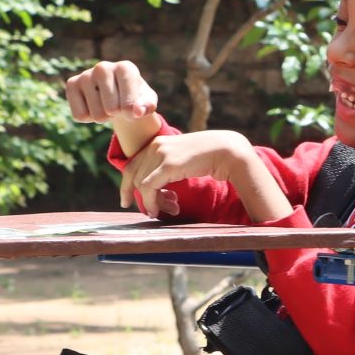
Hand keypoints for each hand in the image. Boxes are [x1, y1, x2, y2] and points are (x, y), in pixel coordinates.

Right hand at [65, 60, 160, 133]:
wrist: (116, 93)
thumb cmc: (135, 97)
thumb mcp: (147, 102)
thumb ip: (148, 107)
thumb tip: (137, 112)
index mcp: (125, 68)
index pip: (128, 104)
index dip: (131, 113)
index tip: (133, 106)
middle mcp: (103, 67)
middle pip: (111, 110)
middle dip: (116, 115)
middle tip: (117, 105)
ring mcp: (86, 75)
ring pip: (96, 115)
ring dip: (103, 117)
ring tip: (106, 104)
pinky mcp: (71, 84)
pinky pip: (79, 115)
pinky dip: (88, 118)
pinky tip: (93, 104)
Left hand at [117, 129, 291, 221]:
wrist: (228, 151)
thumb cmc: (208, 158)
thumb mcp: (181, 160)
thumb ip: (166, 169)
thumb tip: (157, 189)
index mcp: (157, 143)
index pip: (131, 166)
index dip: (127, 186)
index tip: (127, 200)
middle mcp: (155, 145)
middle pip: (131, 175)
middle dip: (140, 197)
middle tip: (152, 212)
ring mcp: (161, 153)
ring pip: (140, 184)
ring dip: (152, 202)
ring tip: (170, 209)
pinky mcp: (168, 164)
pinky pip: (148, 188)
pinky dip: (151, 202)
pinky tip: (162, 210)